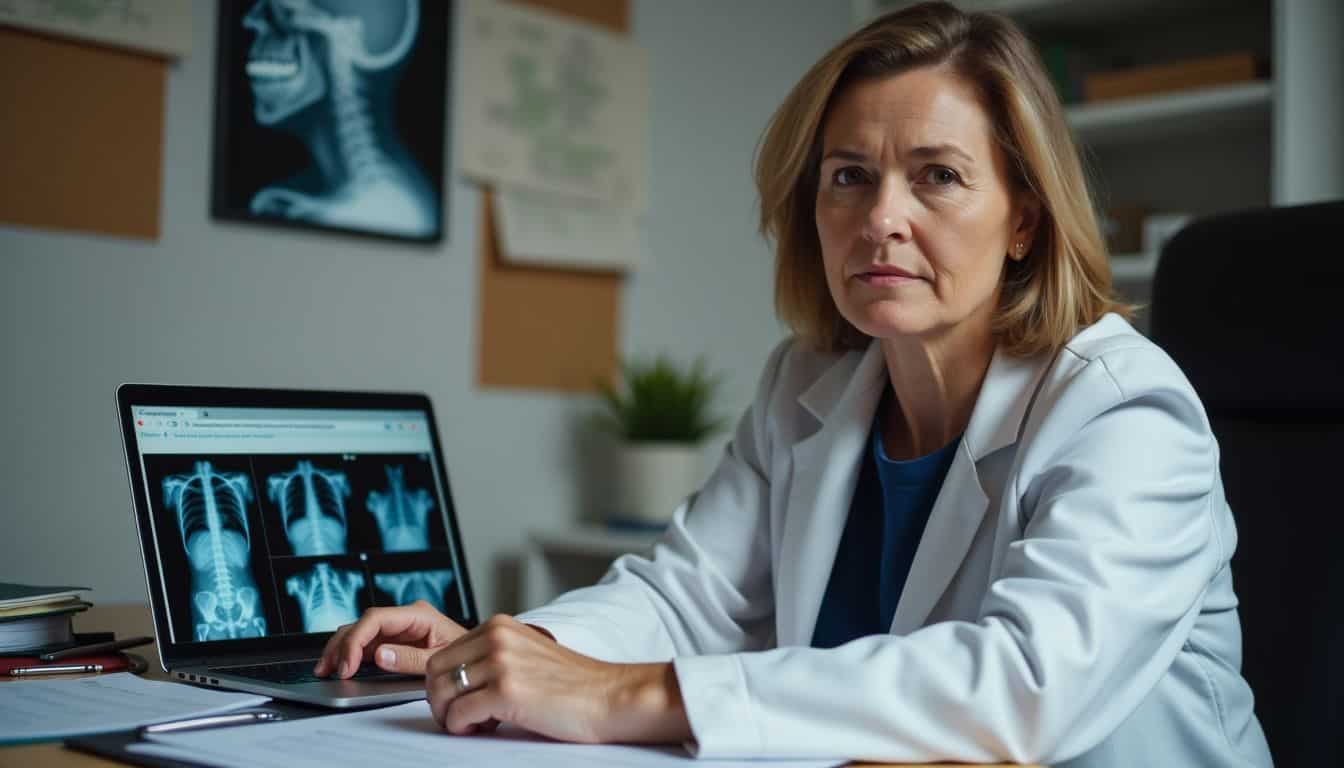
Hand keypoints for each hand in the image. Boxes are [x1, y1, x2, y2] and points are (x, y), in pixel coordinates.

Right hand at [315, 600, 466, 677]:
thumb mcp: (440, 659)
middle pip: (362, 624)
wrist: (476, 659)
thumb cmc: (464, 656)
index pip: (375, 618)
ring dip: (340, 649)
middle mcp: (405, 617)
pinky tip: (339, 666)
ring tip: (326, 669)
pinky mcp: (393, 639)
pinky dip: (349, 654)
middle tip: (329, 670)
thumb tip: (380, 655)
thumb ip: (410, 659)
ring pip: (359, 632)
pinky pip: (365, 643)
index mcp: (418, 614)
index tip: (347, 664)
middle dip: (341, 645)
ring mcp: (398, 627)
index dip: (356, 640)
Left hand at [426, 614, 690, 743]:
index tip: (458, 701)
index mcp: (499, 626)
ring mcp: (501, 663)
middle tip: (460, 717)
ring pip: (442, 693)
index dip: (443, 684)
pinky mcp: (507, 691)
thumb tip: (456, 677)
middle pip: (434, 671)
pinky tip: (485, 728)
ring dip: (450, 716)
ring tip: (475, 723)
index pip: (442, 652)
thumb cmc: (572, 684)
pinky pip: (459, 714)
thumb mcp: (526, 653)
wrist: (609, 696)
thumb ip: (493, 655)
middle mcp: (497, 638)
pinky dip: (463, 727)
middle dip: (439, 700)